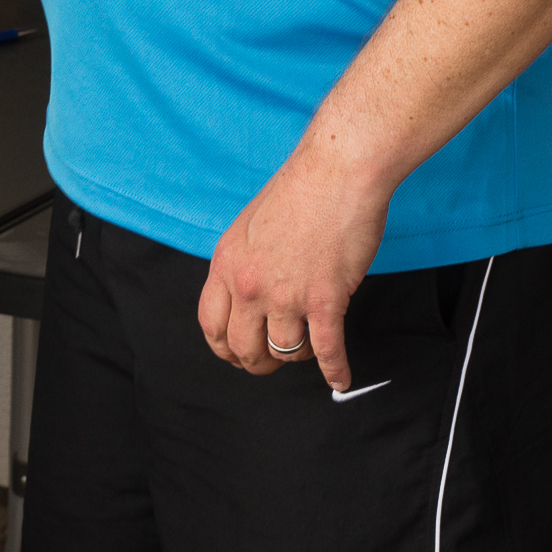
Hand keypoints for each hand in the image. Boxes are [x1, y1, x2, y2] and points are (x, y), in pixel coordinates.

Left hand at [196, 147, 390, 391]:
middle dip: (258, 361)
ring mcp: (286, 295)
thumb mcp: (249, 227)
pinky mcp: (324, 300)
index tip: (237, 353)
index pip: (211, 325)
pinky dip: (335, 370)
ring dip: (298, 356)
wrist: (335, 173)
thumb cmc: (299, 191)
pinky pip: (327, 351)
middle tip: (272, 360)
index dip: (224, 347)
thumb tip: (247, 296)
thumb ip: (243, 263)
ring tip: (308, 348)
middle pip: (243, 347)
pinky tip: (340, 379)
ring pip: (285, 351)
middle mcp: (249, 284)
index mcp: (226, 263)